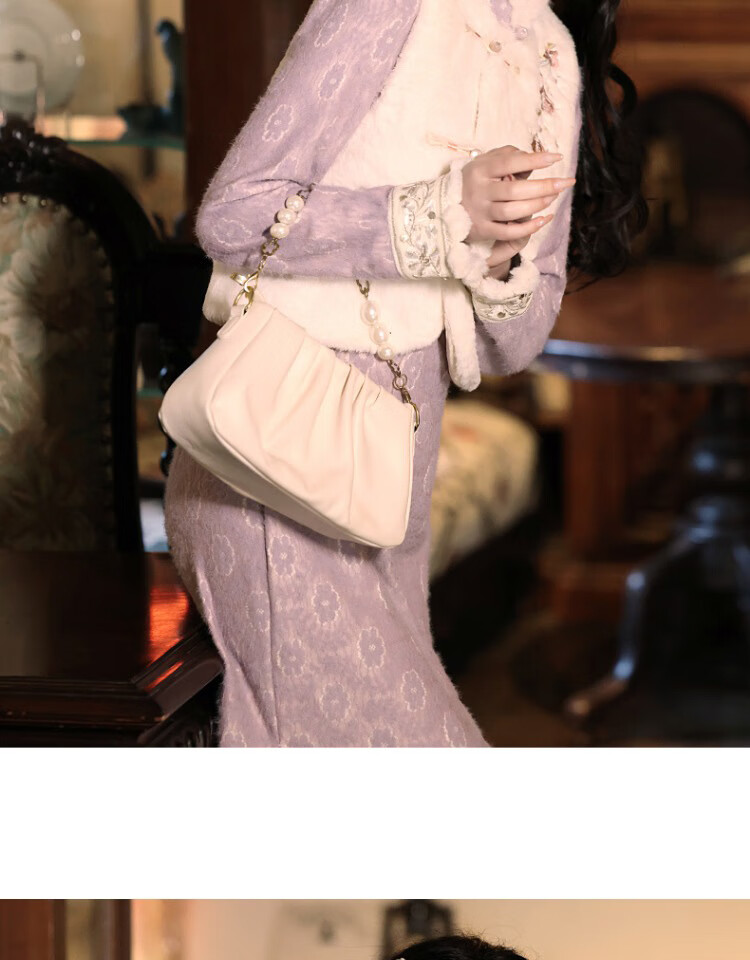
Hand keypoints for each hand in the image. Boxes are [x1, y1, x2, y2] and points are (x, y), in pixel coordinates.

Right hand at [461, 146, 575, 260]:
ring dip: (537, 205)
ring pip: (512, 211)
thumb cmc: (475, 180)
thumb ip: (508, 156)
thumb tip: (533, 158)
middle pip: (515, 190)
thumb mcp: (485, 162)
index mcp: (480, 169)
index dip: (534, 160)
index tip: (556, 158)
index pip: (510, 162)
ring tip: (553, 197)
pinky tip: (544, 220)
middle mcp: (479, 190)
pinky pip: (508, 232)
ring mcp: (480, 212)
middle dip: (544, 186)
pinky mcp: (482, 230)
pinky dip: (528, 227)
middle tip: (565, 182)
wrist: (445, 206)